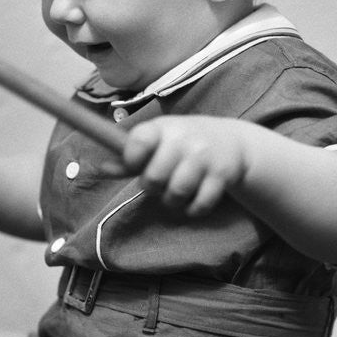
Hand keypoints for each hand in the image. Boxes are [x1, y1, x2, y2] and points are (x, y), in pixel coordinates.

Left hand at [122, 116, 250, 215]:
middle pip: (154, 176)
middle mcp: (185, 139)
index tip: (135, 164)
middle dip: (152, 187)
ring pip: (177, 192)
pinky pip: (199, 204)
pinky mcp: (223, 175)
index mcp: (163, 127)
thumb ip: (129, 158)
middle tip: (160, 182)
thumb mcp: (158, 142)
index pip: (139, 141)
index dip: (131, 158)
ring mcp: (205, 157)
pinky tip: (193, 200)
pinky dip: (193, 209)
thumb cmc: (184, 144)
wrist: (234, 142)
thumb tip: (102, 168)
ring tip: (175, 192)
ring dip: (172, 200)